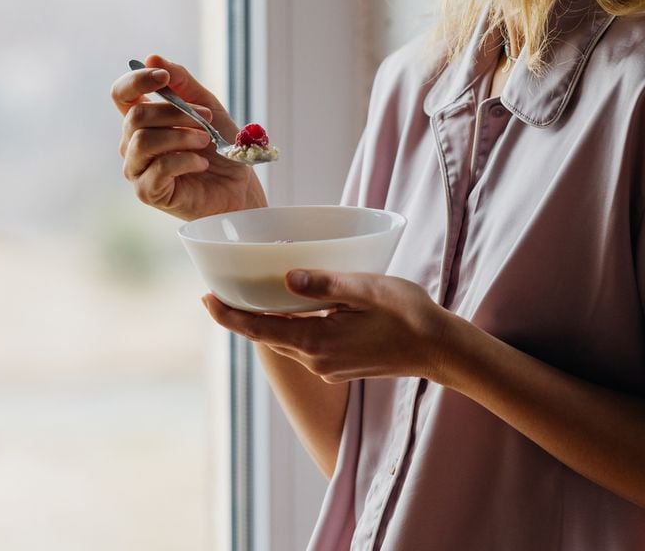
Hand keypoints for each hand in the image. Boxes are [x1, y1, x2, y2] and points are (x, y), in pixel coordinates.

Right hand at [111, 54, 267, 220]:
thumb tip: (151, 57)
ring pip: (143, 141)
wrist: (239, 186)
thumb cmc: (221, 146)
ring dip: (181, 136)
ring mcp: (137, 169)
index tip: (163, 77)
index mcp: (144, 120)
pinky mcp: (148, 192)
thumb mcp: (207, 106)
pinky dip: (186, 160)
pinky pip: (158, 168)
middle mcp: (133, 143)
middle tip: (207, 120)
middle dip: (177, 113)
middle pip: (136, 116)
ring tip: (205, 142)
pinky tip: (201, 163)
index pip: (121, 94)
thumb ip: (182, 82)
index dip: (137, 81)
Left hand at [201, 271, 453, 383]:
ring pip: (287, 341)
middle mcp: (316, 360)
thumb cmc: (408, 313)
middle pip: (268, 337)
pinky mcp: (340, 365)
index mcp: (317, 341)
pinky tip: (295, 308)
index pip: (260, 331)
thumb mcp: (368, 288)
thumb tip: (287, 279)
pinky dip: (291, 326)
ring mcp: (328, 366)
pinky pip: (305, 344)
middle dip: (243, 316)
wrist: (439, 350)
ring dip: (267, 321)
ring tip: (253, 296)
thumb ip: (327, 284)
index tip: (205, 299)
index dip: (230, 316)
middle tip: (221, 290)